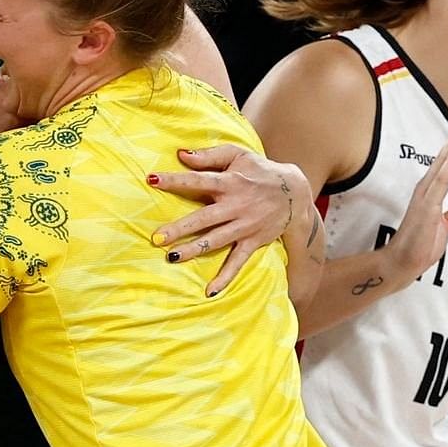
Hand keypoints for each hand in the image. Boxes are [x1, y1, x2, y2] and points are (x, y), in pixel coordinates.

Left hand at [151, 144, 315, 296]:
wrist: (295, 193)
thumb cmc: (259, 171)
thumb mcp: (238, 155)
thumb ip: (209, 155)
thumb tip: (181, 155)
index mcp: (230, 182)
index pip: (199, 180)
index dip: (176, 180)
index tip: (152, 180)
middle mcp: (236, 206)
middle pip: (205, 218)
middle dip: (180, 228)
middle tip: (157, 238)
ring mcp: (245, 226)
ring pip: (216, 241)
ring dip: (194, 250)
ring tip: (171, 258)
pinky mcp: (253, 242)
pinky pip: (237, 262)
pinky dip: (226, 277)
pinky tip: (210, 291)